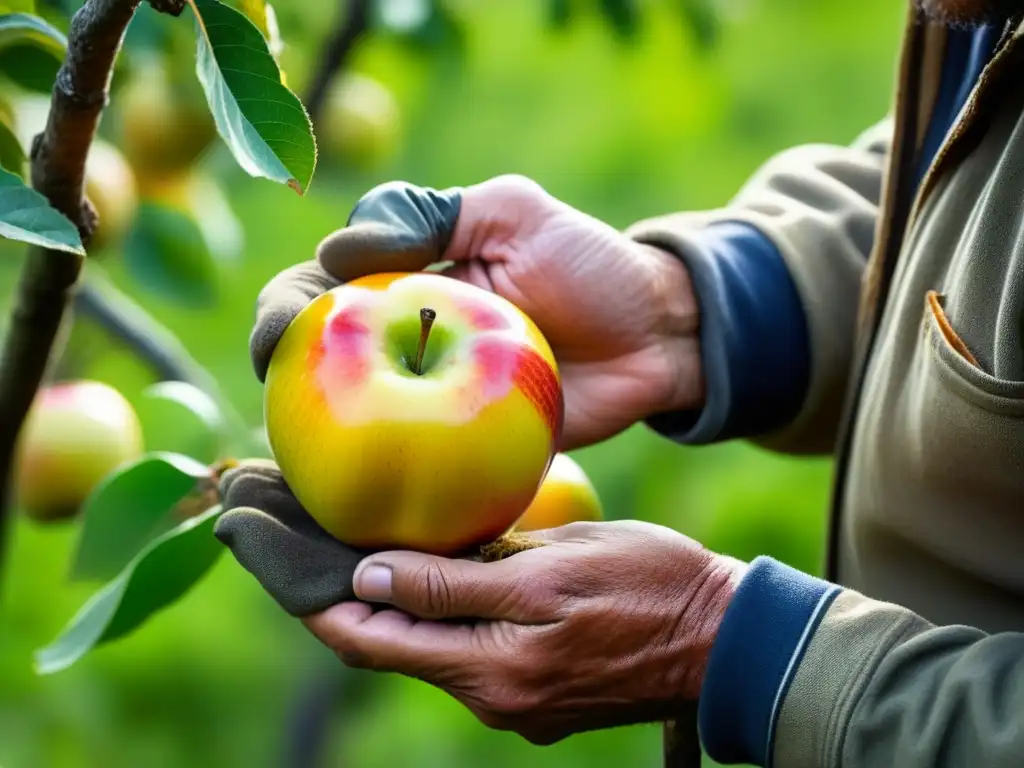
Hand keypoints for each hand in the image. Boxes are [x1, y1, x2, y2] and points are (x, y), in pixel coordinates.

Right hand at [250, 175, 702, 450]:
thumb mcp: (512, 214)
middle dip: (287, 392)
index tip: (275, 340)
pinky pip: (417, 475)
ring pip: (359, 432)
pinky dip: (386, 492)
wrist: (656, 338)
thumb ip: (429, 213)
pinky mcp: (466, 456)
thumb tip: (336, 252)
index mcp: (405, 289)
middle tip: (276, 412)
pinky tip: (355, 515)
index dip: (284, 316)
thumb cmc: (589, 266)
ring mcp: (434, 409)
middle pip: (325, 373)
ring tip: (291, 479)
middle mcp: (407, 352)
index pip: (323, 298)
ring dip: (319, 457)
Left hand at [301, 521, 745, 744]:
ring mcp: (509, 692)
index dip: (303, 591)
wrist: (724, 636)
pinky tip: (416, 565)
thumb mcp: (551, 572)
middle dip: (326, 586)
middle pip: (379, 640)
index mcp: (486, 669)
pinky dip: (424, 607)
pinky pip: (458, 642)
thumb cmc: (647, 587)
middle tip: (280, 524)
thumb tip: (367, 580)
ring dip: (373, 595)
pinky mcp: (531, 679)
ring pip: (418, 640)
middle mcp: (486, 693)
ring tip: (334, 533)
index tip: (259, 539)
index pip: (362, 637)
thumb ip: (456, 586)